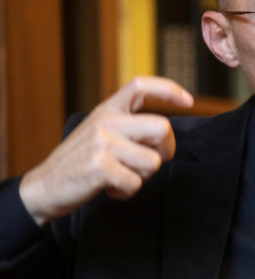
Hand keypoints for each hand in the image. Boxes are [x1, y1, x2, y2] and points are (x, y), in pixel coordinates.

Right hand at [19, 77, 193, 224]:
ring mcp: (101, 142)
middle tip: (146, 164)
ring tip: (119, 176)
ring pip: (153, 162)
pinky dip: (126, 192)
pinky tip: (108, 188)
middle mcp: (105, 121)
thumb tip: (165, 133)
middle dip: (165, 151)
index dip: (168, 90)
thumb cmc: (81, 163)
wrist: (43, 188)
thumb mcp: (101, 134)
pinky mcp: (99, 166)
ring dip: (142, 176)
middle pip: (163, 129)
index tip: (188, 101)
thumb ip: (129, 127)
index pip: (140, 86)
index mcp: (107, 110)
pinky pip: (136, 183)